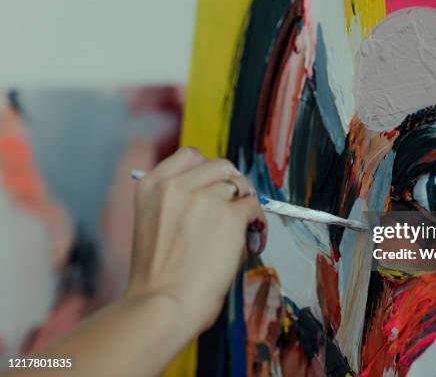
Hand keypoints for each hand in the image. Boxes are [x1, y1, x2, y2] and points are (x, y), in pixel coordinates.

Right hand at [125, 147, 265, 330]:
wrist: (162, 303)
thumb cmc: (157, 275)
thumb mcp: (153, 222)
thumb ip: (178, 201)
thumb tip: (221, 192)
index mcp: (153, 184)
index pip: (191, 155)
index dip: (209, 171)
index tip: (217, 186)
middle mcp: (177, 184)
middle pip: (220, 164)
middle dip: (231, 183)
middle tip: (236, 206)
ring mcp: (205, 198)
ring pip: (241, 183)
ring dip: (246, 202)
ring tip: (246, 227)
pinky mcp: (230, 216)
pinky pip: (254, 208)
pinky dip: (259, 223)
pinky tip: (253, 240)